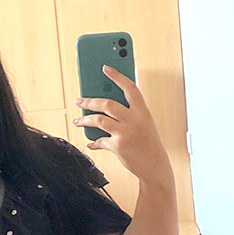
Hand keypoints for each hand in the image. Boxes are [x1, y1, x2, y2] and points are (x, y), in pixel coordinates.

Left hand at [73, 64, 170, 184]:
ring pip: (99, 120)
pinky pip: (100, 140)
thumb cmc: (149, 144)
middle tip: (79, 101)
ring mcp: (126, 133)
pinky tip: (91, 142)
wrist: (155, 166)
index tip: (105, 68)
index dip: (117, 76)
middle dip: (90, 101)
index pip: (129, 88)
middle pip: (107, 104)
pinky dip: (94, 142)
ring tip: (79, 120)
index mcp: (143, 111)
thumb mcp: (144, 124)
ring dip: (85, 119)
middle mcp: (135, 120)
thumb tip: (105, 107)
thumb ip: (129, 114)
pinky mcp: (118, 146)